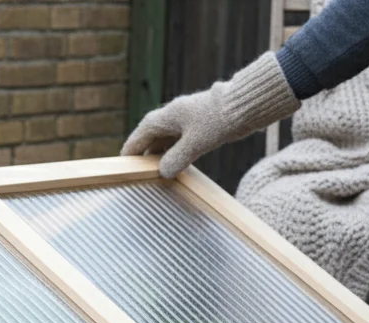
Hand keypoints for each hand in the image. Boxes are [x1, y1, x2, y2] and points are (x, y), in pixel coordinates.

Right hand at [121, 52, 299, 178]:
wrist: (246, 105)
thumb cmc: (218, 121)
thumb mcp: (195, 144)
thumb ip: (176, 159)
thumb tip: (163, 172)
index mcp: (167, 116)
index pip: (141, 134)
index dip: (131, 149)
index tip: (122, 162)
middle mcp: (173, 115)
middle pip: (152, 136)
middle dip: (145, 153)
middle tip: (137, 171)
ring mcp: (186, 119)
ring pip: (167, 138)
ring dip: (161, 153)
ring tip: (155, 171)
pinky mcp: (199, 124)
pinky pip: (180, 139)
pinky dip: (175, 151)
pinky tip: (177, 163)